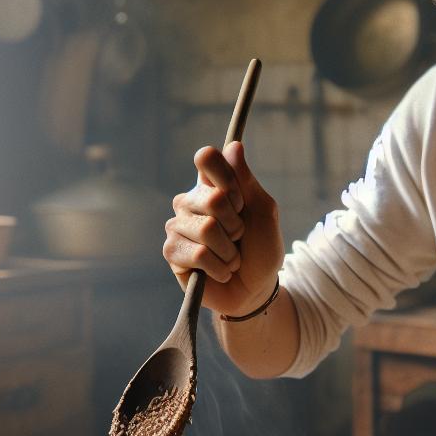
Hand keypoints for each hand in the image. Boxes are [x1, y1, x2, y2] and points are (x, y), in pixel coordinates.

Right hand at [163, 140, 283, 316]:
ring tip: (231, 257)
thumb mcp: (264, 211)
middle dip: (237, 224)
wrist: (255, 289)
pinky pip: (198, 253)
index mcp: (212, 184)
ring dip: (230, 251)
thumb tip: (234, 146)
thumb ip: (247, 180)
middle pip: (212, 197)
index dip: (228, 178)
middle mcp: (190, 200)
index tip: (242, 201)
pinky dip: (219, 266)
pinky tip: (220, 270)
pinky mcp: (172, 251)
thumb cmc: (261, 248)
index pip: (207, 158)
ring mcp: (178, 225)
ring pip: (207, 229)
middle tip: (239, 237)